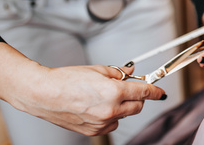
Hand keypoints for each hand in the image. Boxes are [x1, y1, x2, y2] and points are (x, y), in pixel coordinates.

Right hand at [14, 64, 166, 135]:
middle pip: (137, 106)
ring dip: (122, 107)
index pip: (143, 92)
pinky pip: (111, 125)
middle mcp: (110, 110)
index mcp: (114, 92)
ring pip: (124, 116)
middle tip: (127, 88)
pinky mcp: (93, 132)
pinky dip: (110, 117)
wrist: (43, 95)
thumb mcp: (97, 70)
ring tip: (104, 96)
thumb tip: (130, 73)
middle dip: (137, 97)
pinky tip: (97, 107)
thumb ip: (118, 73)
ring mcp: (101, 123)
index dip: (154, 91)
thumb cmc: (66, 80)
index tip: (160, 92)